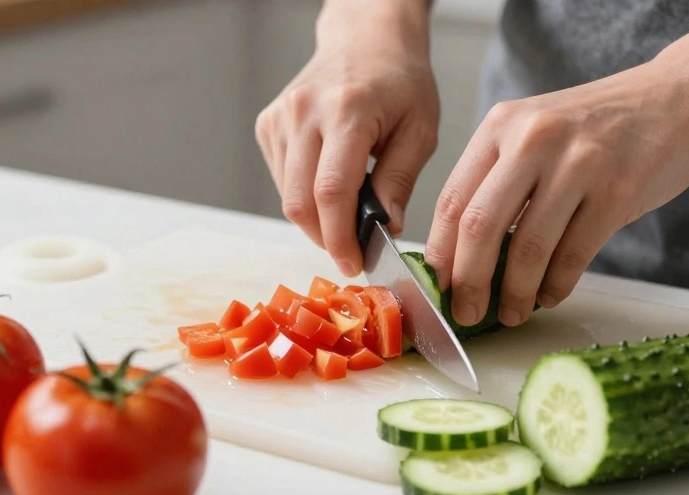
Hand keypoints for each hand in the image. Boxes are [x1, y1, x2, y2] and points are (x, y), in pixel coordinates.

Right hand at [254, 0, 439, 276]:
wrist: (365, 38)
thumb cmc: (400, 81)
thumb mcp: (420, 129)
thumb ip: (400, 180)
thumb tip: (386, 229)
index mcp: (348, 111)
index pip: (332, 191)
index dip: (340, 238)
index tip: (354, 263)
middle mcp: (304, 112)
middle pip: (299, 201)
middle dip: (325, 238)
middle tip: (351, 252)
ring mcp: (280, 117)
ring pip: (286, 196)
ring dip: (315, 220)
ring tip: (347, 217)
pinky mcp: (268, 124)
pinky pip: (280, 180)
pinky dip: (303, 197)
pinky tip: (329, 187)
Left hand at [424, 62, 688, 326]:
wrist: (679, 97)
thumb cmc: (599, 126)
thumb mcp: (535, 132)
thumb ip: (498, 180)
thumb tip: (461, 255)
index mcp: (501, 125)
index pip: (453, 199)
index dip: (440, 252)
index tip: (437, 286)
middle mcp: (533, 139)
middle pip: (479, 227)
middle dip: (467, 281)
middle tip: (465, 312)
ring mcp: (578, 163)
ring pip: (527, 248)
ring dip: (514, 293)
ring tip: (511, 313)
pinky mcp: (618, 190)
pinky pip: (573, 255)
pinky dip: (556, 286)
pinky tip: (549, 296)